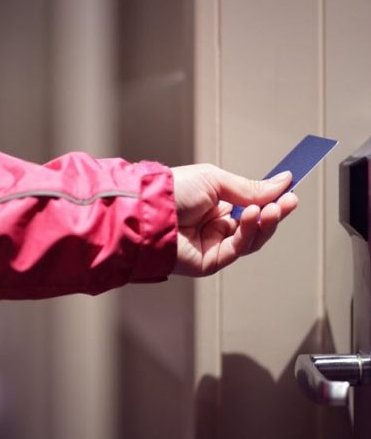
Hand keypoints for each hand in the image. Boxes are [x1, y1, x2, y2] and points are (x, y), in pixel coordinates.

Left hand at [171, 164, 297, 276]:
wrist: (150, 211)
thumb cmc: (173, 191)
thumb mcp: (215, 180)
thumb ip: (249, 188)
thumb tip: (281, 182)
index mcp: (216, 202)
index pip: (252, 203)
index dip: (271, 198)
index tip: (290, 189)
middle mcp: (216, 223)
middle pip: (256, 223)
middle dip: (275, 211)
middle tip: (290, 200)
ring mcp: (214, 242)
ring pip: (252, 238)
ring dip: (266, 223)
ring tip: (274, 208)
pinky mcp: (211, 260)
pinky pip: (238, 248)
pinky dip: (249, 232)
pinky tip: (253, 216)